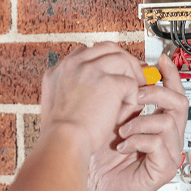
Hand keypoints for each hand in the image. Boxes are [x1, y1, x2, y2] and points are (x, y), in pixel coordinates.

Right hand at [40, 43, 145, 157]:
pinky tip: (123, 113)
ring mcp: (91, 70)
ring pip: (123, 61)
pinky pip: (131, 83)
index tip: (112, 74)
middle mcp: (73, 64)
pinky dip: (131, 99)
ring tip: (131, 97)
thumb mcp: (57, 106)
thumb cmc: (61, 134)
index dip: (104, 62)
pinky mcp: (110, 82)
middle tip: (133, 78)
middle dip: (124, 62)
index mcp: (59, 70)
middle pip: (107, 49)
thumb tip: (97, 89)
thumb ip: (72, 91)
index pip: (86, 54)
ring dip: (131, 78)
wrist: (64, 142)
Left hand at [86, 54, 187, 190]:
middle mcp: (168, 137)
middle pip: (180, 103)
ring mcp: (169, 153)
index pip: (173, 94)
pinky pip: (158, 143)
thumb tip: (123, 75)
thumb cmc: (101, 158)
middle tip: (134, 94)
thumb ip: (122, 102)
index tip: (161, 60)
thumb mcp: (110, 121)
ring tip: (120, 130)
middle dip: (156, 93)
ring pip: (168, 122)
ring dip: (140, 121)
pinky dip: (136, 141)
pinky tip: (120, 146)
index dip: (170, 75)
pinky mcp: (164, 168)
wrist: (95, 188)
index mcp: (157, 123)